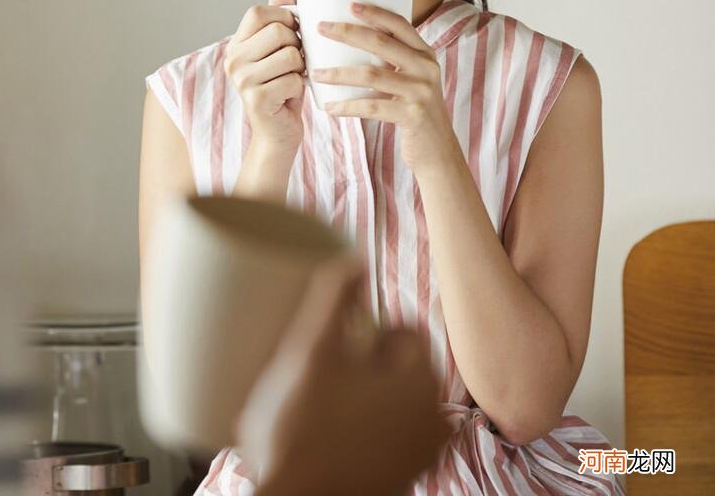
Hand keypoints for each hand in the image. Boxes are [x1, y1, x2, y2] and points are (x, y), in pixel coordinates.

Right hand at [225, 0, 305, 150]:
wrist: (277, 133)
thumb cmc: (283, 87)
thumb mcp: (281, 50)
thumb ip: (279, 18)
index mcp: (236, 44)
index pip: (259, 12)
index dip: (284, 18)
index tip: (292, 35)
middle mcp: (233, 60)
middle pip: (278, 31)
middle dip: (297, 45)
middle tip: (294, 63)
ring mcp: (242, 80)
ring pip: (290, 55)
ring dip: (301, 68)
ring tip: (292, 79)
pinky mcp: (256, 99)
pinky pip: (294, 79)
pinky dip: (300, 87)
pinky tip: (289, 97)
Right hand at [239, 257, 448, 495]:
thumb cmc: (301, 432)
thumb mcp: (309, 352)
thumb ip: (334, 299)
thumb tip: (352, 258)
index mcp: (420, 383)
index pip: (408, 331)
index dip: (368, 329)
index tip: (336, 341)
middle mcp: (433, 420)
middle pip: (400, 367)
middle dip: (363, 363)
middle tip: (322, 371)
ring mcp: (419, 455)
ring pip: (394, 402)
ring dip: (364, 396)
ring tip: (323, 403)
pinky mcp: (401, 478)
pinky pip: (388, 437)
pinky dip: (366, 430)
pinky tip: (331, 434)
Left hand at [310, 2, 458, 171]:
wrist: (437, 149)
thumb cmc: (413, 111)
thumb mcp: (410, 80)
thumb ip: (393, 61)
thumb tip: (351, 41)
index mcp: (425, 54)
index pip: (400, 24)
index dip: (375, 13)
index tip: (349, 4)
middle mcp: (426, 68)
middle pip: (381, 42)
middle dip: (347, 32)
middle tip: (321, 28)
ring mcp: (421, 91)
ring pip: (371, 74)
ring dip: (338, 73)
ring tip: (314, 73)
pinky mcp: (412, 114)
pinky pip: (371, 106)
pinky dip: (347, 106)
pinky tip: (329, 107)